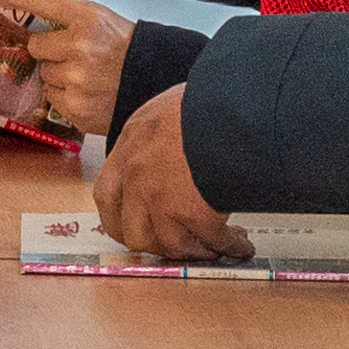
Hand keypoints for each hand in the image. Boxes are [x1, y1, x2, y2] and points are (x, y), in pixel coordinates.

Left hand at [10, 0, 133, 136]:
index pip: (41, 0)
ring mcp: (76, 80)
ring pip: (44, 73)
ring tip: (85, 74)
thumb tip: (28, 10)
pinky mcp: (75, 107)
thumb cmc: (127, 50)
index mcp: (87, 19)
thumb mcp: (102, 20)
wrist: (155, 84)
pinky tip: (86, 91)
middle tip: (71, 52)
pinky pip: (52, 96)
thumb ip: (68, 17)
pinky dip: (65, 94)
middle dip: (48, 50)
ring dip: (58, 74)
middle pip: (36, 45)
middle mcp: (79, 48)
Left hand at [90, 86, 241, 259]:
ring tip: (215, 247)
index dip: (122, 218)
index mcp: (130, 143)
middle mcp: (136, 174)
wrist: (232, 104)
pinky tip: (239, 247)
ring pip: (169, 244)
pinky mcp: (190, 213)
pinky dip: (226, 247)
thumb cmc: (210, 98)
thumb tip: (175, 155)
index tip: (136, 226)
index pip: (108, 194)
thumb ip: (161, 137)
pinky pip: (209, 242)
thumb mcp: (170, 109)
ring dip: (194, 250)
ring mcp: (159, 197)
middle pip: (131, 231)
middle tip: (177, 244)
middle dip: (156, 244)